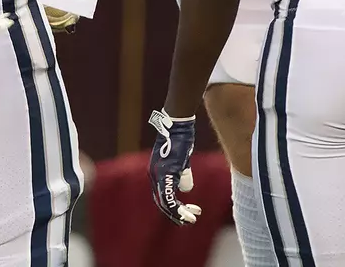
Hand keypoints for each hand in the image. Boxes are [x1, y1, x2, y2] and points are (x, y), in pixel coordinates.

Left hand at [147, 109, 201, 224]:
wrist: (178, 123)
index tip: (189, 212)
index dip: (174, 207)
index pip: (162, 196)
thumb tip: (186, 190)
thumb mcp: (181, 161)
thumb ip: (182, 176)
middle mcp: (153, 175)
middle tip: (189, 221)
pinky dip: (178, 207)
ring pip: (165, 202)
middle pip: (162, 202)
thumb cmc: (181, 139)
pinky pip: (169, 195)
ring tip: (191, 218)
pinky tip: (188, 212)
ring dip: (178, 213)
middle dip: (176, 214)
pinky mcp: (166, 172)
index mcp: (156, 173)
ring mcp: (158, 174)